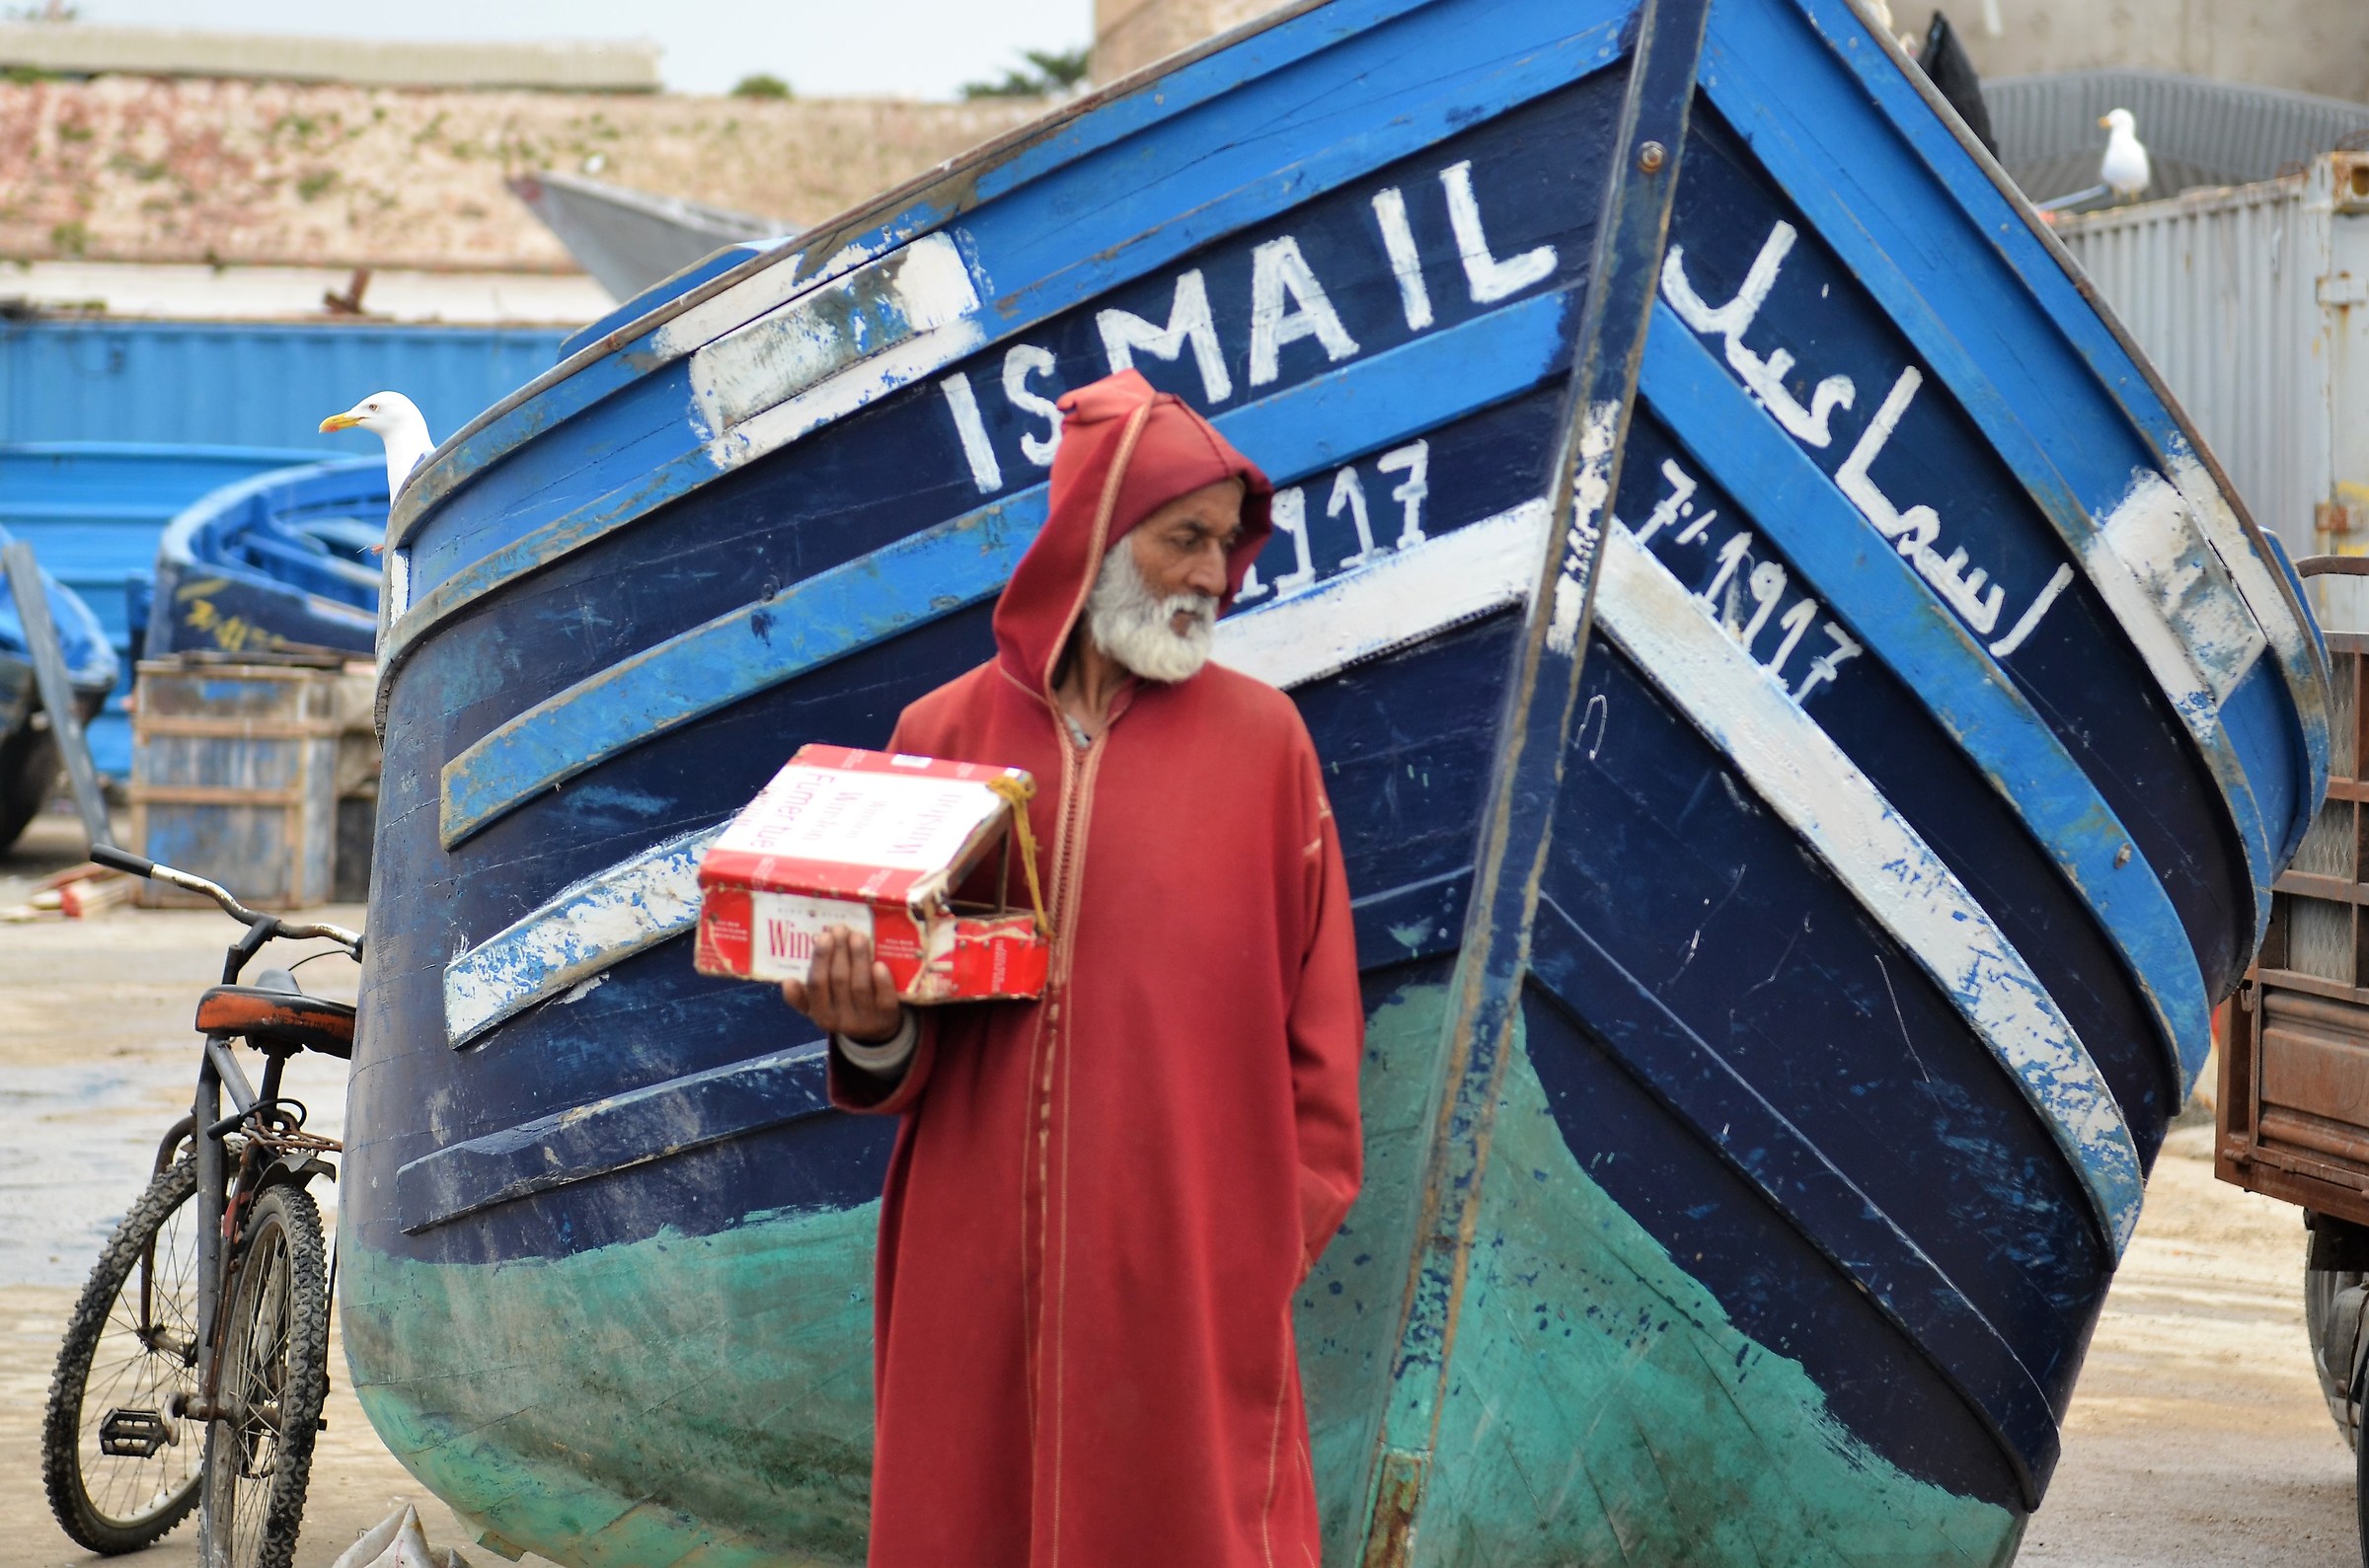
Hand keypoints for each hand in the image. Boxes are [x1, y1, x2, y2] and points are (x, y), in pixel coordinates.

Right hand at [780, 925, 903, 1042]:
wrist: (877, 1031)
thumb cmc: (844, 1008)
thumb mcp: (820, 1007)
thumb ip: (803, 995)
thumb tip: (787, 981)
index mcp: (821, 1015)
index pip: (817, 984)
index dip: (820, 959)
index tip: (824, 935)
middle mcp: (842, 1020)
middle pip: (839, 980)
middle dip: (840, 951)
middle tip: (841, 929)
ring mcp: (866, 1020)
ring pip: (860, 985)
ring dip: (859, 957)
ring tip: (859, 936)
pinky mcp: (888, 1018)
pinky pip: (884, 999)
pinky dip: (882, 981)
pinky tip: (879, 963)